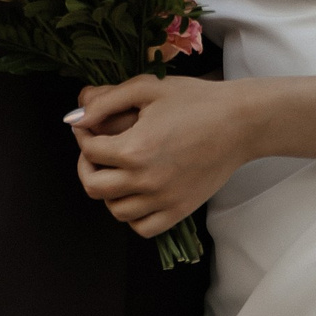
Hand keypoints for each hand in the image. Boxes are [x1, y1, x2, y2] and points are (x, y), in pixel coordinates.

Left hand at [71, 74, 256, 237]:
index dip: (82, 133)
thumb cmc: (195, 100)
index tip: (86, 124)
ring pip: (116, 210)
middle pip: (94, 185)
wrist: (238, 122)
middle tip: (93, 148)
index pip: (90, 150)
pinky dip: (132, 215)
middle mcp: (146, 181)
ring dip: (107, 190)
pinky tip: (136, 192)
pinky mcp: (179, 211)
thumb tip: (77, 115)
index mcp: (135, 149)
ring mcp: (163, 200)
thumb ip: (107, 100)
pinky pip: (143, 227)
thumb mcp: (147, 88)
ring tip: (114, 169)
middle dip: (86, 164)